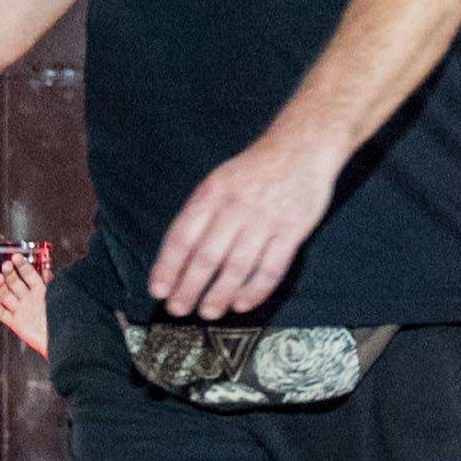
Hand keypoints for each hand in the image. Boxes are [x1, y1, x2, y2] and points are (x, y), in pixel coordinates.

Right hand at [0, 246, 52, 358]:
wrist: (63, 340)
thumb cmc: (65, 318)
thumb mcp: (60, 296)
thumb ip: (52, 284)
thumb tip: (47, 271)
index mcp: (40, 291)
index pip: (29, 274)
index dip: (22, 265)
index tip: (16, 256)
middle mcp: (29, 299)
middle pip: (15, 283)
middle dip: (10, 273)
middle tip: (6, 265)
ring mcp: (21, 310)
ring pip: (6, 296)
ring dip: (1, 286)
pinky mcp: (16, 323)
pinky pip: (2, 314)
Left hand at [149, 126, 338, 316]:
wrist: (301, 148)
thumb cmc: (255, 170)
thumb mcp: (219, 180)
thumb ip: (201, 213)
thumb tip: (178, 255)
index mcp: (212, 194)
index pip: (182, 237)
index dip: (168, 267)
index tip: (159, 290)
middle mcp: (236, 207)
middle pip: (206, 257)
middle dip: (189, 288)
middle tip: (178, 309)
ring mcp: (265, 220)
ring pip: (237, 268)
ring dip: (219, 295)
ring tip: (208, 312)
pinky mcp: (292, 232)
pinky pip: (270, 269)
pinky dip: (254, 291)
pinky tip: (241, 304)